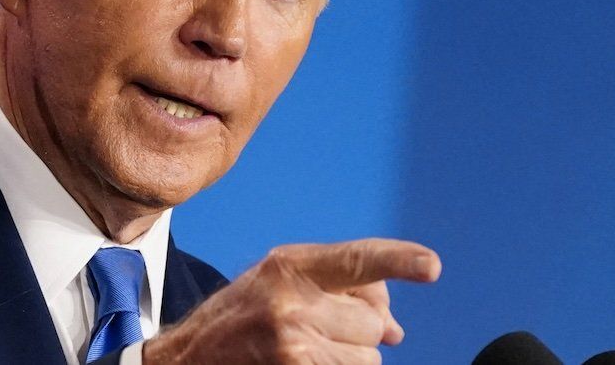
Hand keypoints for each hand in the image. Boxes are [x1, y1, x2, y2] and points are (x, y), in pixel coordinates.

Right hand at [143, 238, 440, 363]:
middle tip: (318, 332)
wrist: (183, 362)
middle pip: (372, 323)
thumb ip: (336, 293)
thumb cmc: (237, 323)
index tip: (431, 266)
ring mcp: (291, 344)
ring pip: (367, 360)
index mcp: (288, 266)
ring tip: (304, 354)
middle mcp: (290, 301)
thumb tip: (395, 331)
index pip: (356, 260)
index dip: (398, 260)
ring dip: (347, 362)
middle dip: (356, 333)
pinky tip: (304, 364)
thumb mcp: (278, 288)